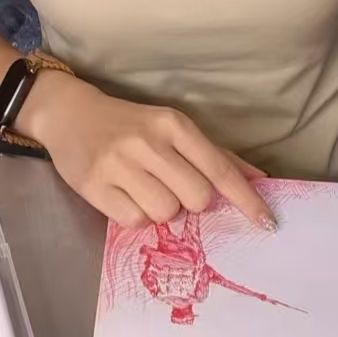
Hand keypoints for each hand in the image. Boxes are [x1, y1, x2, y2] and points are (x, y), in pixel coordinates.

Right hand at [18, 71, 273, 229]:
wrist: (70, 113)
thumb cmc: (131, 124)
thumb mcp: (173, 128)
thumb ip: (215, 155)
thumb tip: (261, 180)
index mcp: (173, 124)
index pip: (219, 169)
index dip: (246, 199)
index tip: (267, 223)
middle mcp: (148, 142)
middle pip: (196, 198)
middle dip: (190, 202)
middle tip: (171, 187)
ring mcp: (118, 164)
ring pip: (165, 214)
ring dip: (160, 210)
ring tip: (143, 189)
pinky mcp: (92, 185)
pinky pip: (133, 221)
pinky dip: (134, 216)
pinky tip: (123, 195)